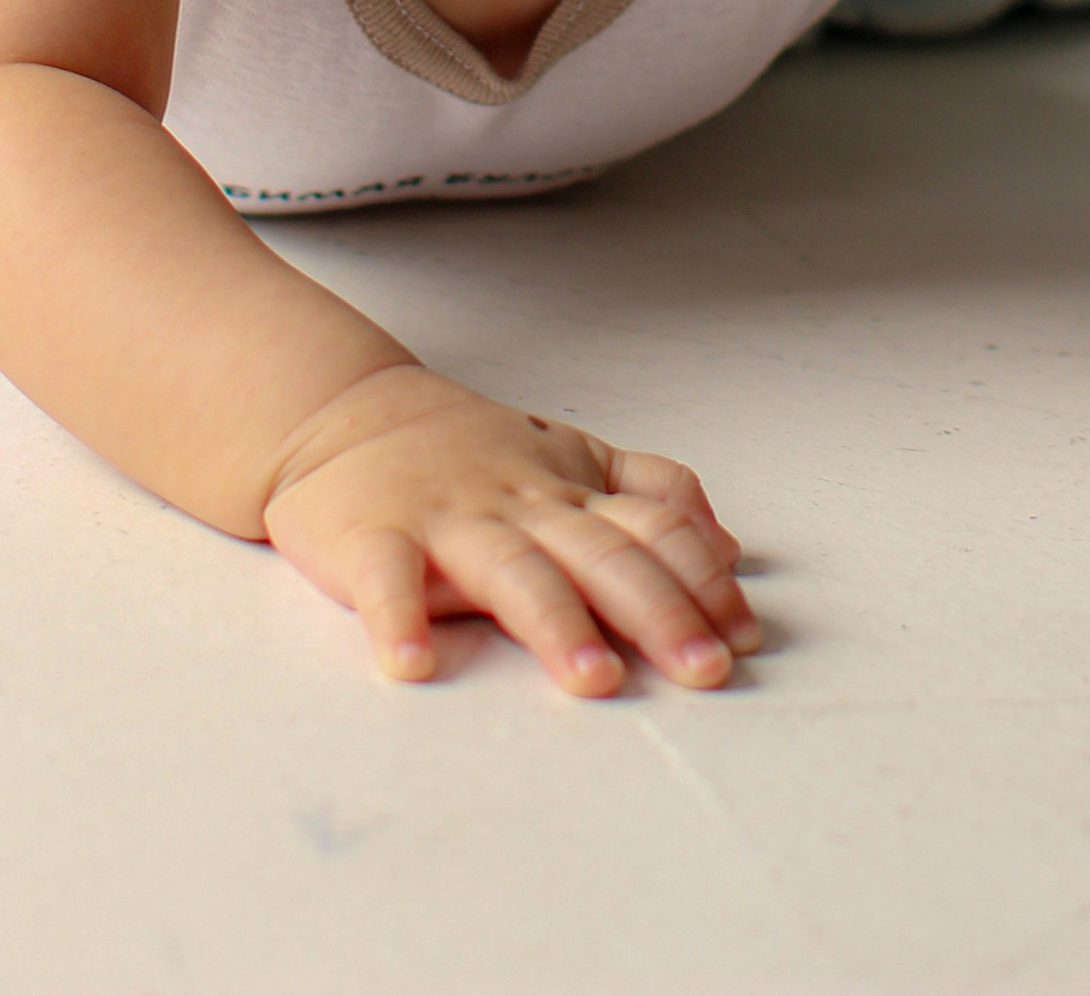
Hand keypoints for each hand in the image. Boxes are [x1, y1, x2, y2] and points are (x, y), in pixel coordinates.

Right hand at [262, 360, 760, 693]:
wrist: (345, 412)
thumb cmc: (472, 450)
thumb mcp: (572, 457)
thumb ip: (650, 494)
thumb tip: (730, 545)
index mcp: (570, 491)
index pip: (653, 528)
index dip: (703, 578)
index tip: (744, 636)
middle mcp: (522, 504)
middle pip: (601, 555)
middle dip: (659, 610)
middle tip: (705, 668)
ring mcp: (449, 519)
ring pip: (512, 568)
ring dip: (555, 622)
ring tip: (595, 677)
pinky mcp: (373, 537)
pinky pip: (386, 578)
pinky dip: (398, 617)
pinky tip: (411, 662)